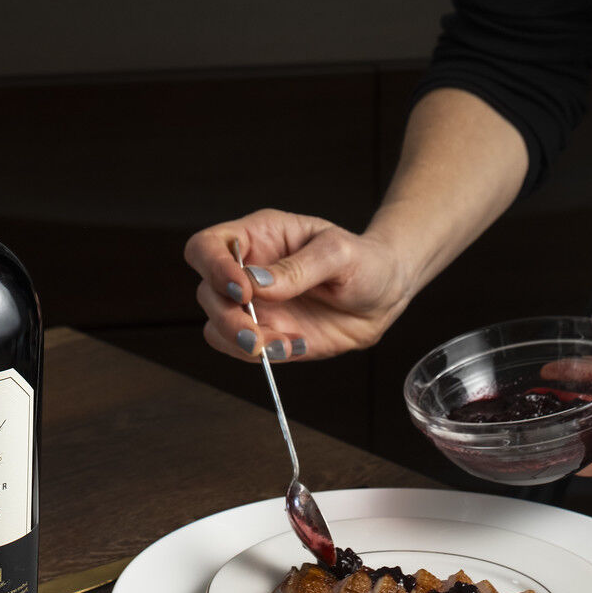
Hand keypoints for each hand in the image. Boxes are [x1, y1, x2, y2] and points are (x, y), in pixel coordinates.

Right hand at [184, 209, 409, 361]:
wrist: (385, 295)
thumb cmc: (364, 261)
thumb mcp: (339, 254)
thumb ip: (299, 267)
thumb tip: (256, 282)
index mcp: (258, 237)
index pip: (206, 247)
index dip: (212, 268)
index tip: (242, 290)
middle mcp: (247, 271)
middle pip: (207, 293)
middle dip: (228, 318)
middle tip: (258, 334)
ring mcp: (255, 306)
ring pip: (217, 328)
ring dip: (242, 343)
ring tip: (284, 344)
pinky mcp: (267, 334)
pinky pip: (244, 351)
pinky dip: (264, 355)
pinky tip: (297, 346)